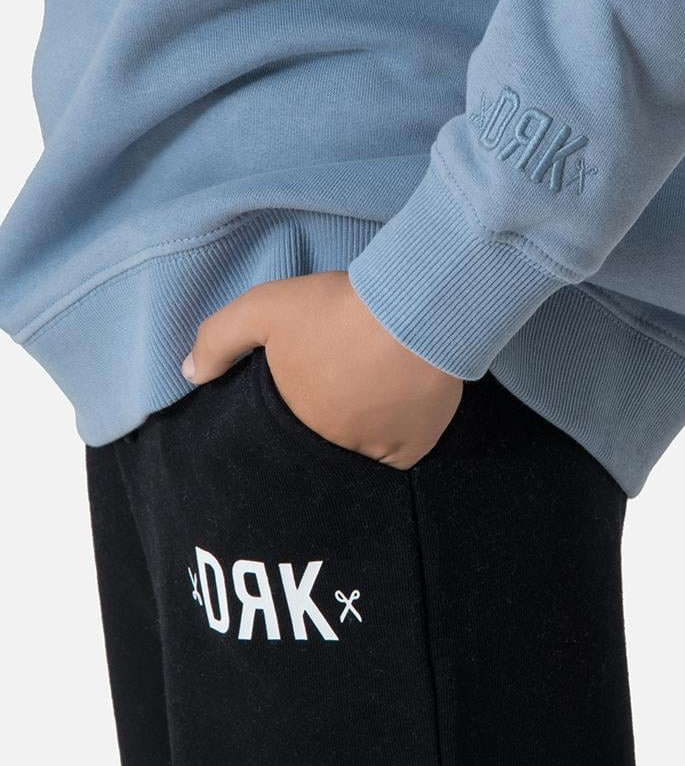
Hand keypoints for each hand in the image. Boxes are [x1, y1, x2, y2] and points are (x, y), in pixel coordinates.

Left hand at [181, 271, 463, 468]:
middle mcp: (330, 448)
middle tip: (334, 397)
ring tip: (365, 403)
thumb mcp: (264, 308)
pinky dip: (392, 440)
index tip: (295, 400)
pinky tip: (395, 412)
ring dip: (356, 435)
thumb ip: (220, 339)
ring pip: (357, 455)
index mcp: (292, 421)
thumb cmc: (337, 310)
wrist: (415, 311)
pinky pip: (396, 457)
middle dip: (320, 427)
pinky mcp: (414, 449)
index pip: (277, 437)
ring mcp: (375, 454)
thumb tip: (188, 373)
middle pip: (318, 446)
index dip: (284, 418)